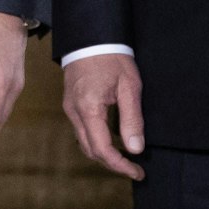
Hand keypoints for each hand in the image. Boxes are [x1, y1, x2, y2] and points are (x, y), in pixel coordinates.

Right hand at [61, 53, 144, 179]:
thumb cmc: (111, 58)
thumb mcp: (129, 87)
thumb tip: (136, 149)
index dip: (120, 165)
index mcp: (88, 109)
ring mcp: (69, 108)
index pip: (102, 149)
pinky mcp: (70, 103)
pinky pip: (82, 130)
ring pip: (84, 142)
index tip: (138, 172)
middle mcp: (74, 112)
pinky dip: (96, 141)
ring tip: (126, 157)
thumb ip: (132, 119)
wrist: (90, 36)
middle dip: (112, 163)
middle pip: (91, 150)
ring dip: (104, 154)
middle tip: (135, 168)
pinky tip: (112, 139)